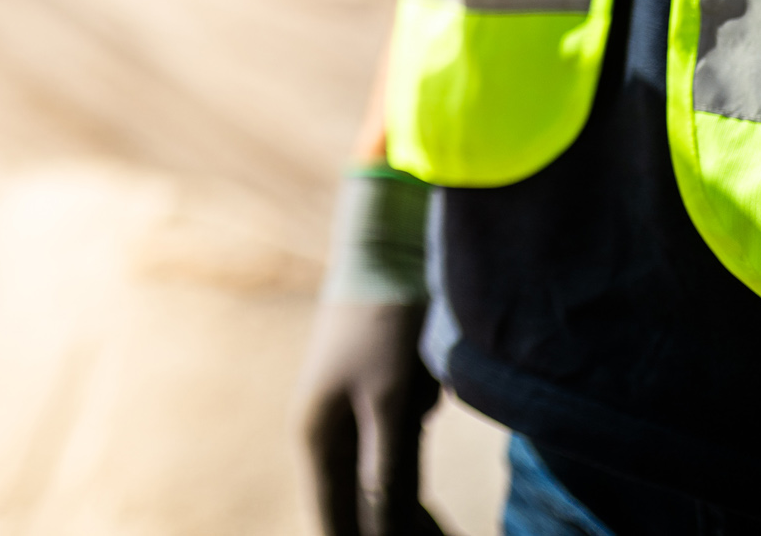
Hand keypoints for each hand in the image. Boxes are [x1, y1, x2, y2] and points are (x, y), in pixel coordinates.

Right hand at [299, 172, 442, 535]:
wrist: (386, 253)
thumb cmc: (385, 325)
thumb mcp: (391, 403)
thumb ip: (388, 474)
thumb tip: (382, 534)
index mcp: (319, 441)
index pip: (338, 525)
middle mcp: (327, 439)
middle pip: (358, 515)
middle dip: (395, 535)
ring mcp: (351, 425)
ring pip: (380, 496)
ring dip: (411, 524)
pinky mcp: (378, 411)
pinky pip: (396, 471)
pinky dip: (417, 499)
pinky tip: (441, 518)